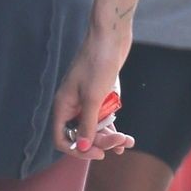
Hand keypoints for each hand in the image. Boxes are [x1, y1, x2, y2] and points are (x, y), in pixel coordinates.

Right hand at [52, 28, 134, 159]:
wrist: (111, 37)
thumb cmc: (98, 63)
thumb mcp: (94, 97)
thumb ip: (88, 124)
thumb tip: (83, 148)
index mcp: (63, 106)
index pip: (62, 139)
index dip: (78, 150)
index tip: (98, 153)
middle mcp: (72, 105)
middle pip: (82, 136)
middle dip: (100, 142)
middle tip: (120, 143)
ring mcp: (85, 101)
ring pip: (95, 128)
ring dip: (110, 138)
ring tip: (128, 142)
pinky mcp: (99, 96)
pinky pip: (103, 119)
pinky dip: (113, 129)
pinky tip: (126, 139)